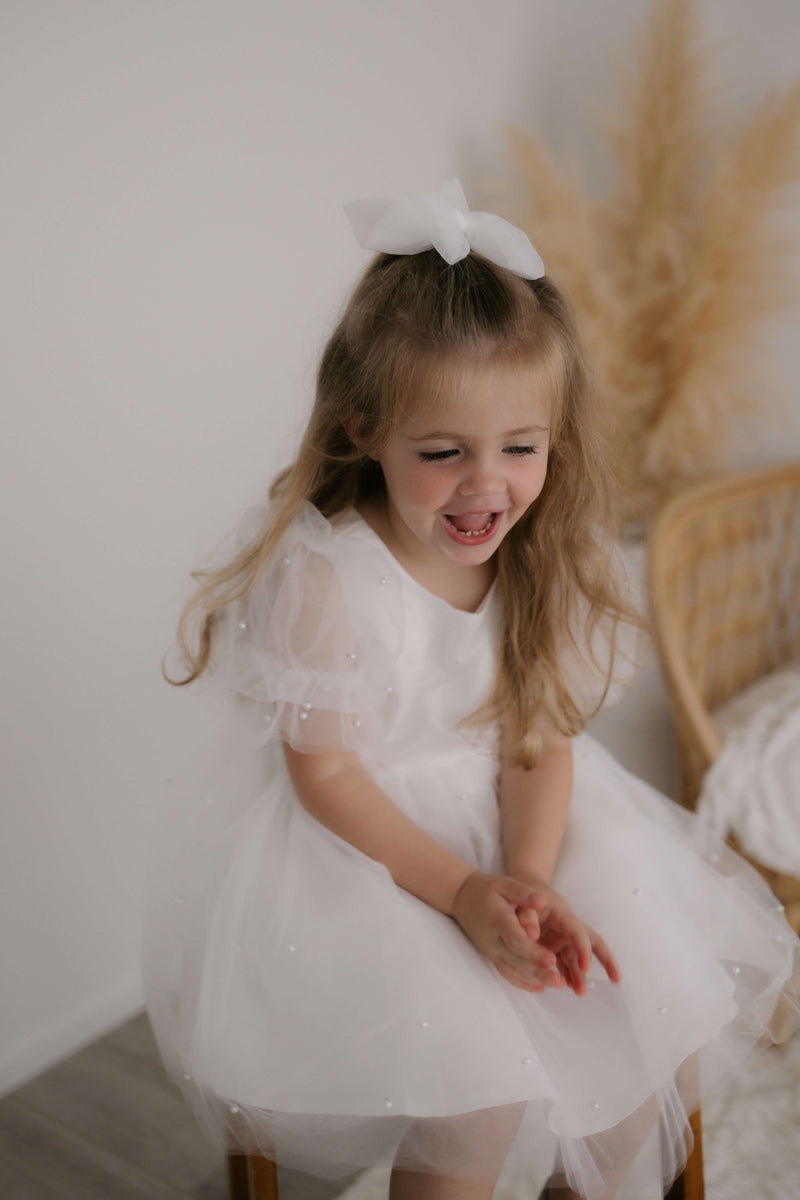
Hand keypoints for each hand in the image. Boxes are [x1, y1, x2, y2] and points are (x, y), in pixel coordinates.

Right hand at [451, 871, 566, 991]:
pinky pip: (506, 972)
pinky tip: (539, 988)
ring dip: (534, 980)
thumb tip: (543, 901)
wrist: (461, 897)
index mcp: (499, 920)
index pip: (517, 941)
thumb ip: (524, 893)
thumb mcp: (505, 884)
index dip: (534, 952)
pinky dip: (522, 982)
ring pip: (512, 970)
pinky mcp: (491, 955)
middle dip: (539, 973)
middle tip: (560, 982)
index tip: (553, 960)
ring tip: (556, 984)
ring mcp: (491, 950)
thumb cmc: (486, 889)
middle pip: (516, 961)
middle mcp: (493, 940)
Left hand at [514, 874, 621, 995]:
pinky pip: (563, 964)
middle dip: (598, 963)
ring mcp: (560, 940)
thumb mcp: (523, 901)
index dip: (584, 949)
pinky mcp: (552, 949)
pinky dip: (566, 976)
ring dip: (579, 975)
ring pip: (575, 959)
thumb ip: (527, 916)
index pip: (579, 932)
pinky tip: (568, 987)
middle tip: (608, 981)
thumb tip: (531, 935)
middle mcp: (566, 930)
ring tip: (579, 993)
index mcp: (564, 916)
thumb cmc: (525, 895)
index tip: (586, 966)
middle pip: (589, 946)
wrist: (523, 892)